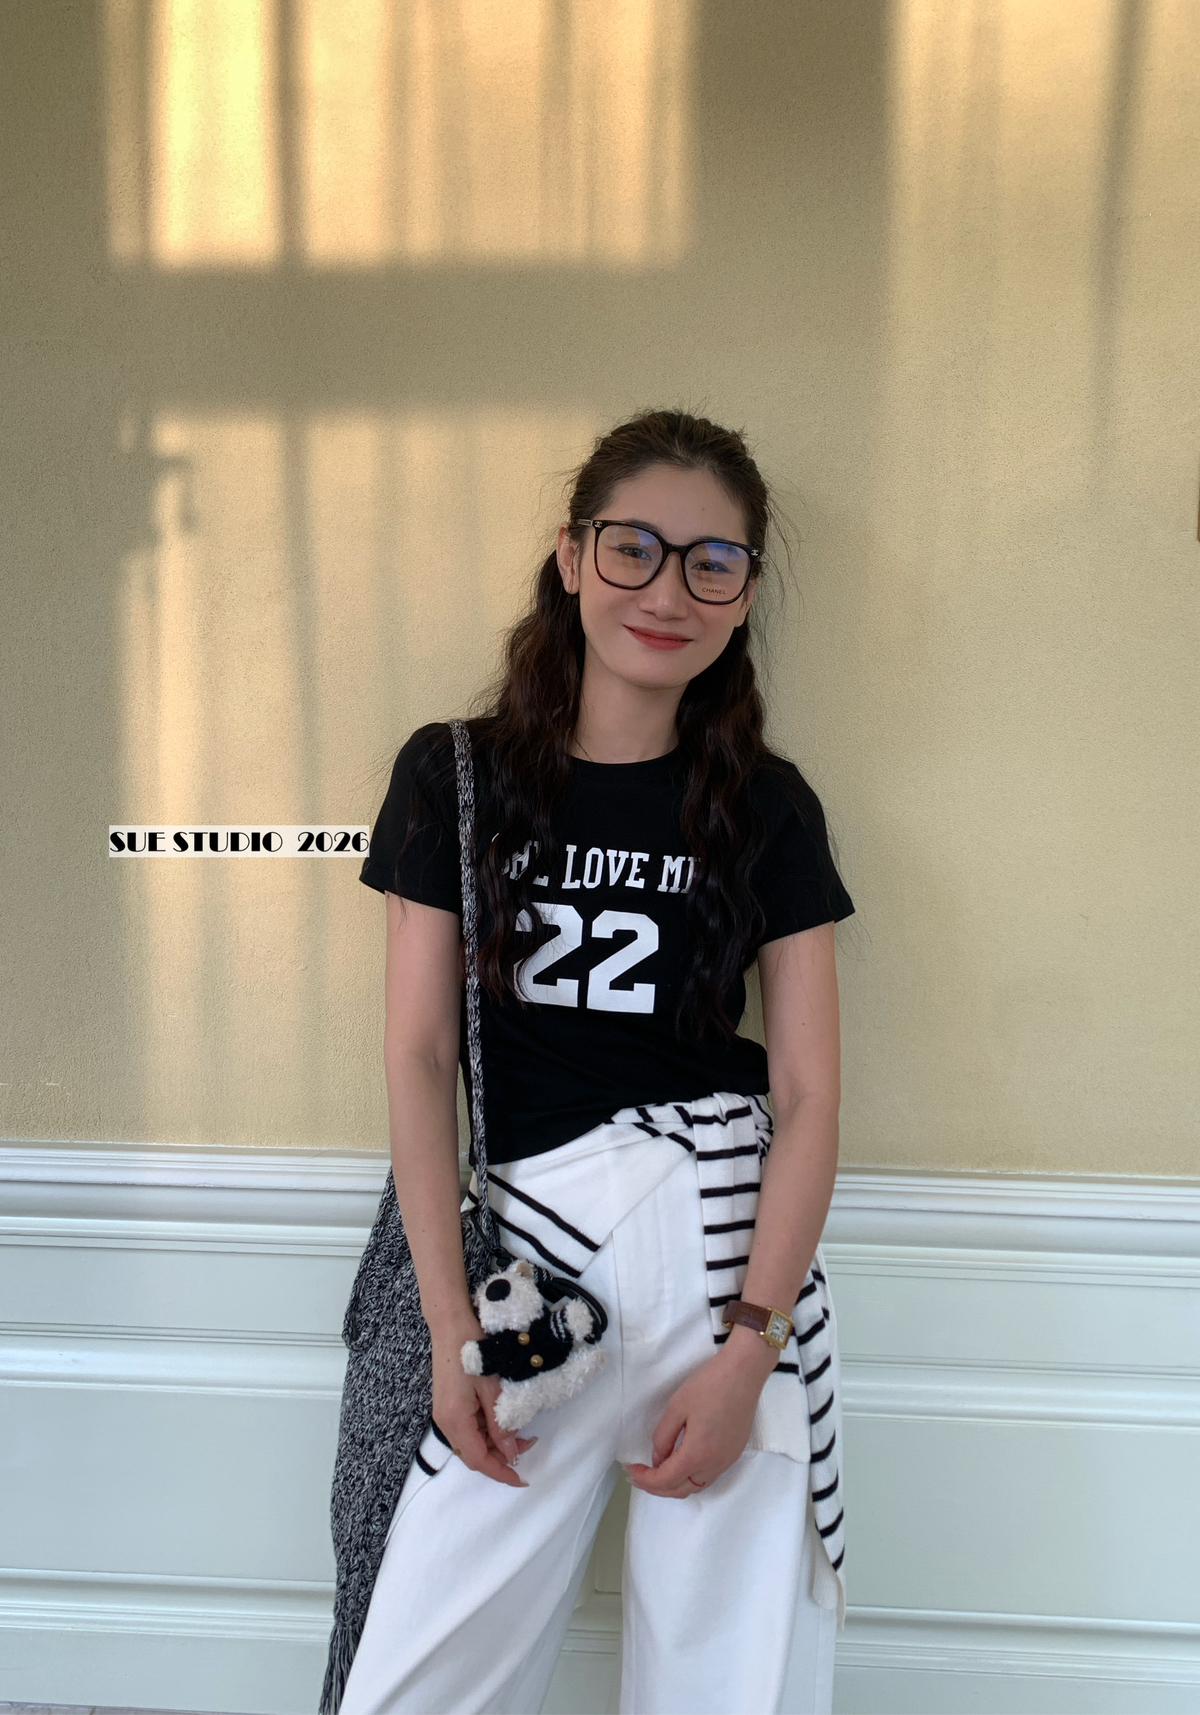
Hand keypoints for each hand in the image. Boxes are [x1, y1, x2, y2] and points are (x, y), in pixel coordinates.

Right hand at [431, 1328, 538, 1486]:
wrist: (450, 1324)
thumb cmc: (473, 1350)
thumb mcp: (492, 1389)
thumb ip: (501, 1424)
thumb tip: (511, 1453)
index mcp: (455, 1421)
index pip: (479, 1460)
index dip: (501, 1473)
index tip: (522, 1479)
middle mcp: (445, 1423)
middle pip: (473, 1455)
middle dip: (501, 1458)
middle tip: (529, 1445)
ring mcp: (444, 1414)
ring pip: (471, 1443)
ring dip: (494, 1445)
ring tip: (521, 1434)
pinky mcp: (448, 1405)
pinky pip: (467, 1429)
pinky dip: (486, 1432)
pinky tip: (502, 1422)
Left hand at [623, 1347, 766, 1498]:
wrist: (744, 1373)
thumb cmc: (709, 1386)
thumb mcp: (677, 1407)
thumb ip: (663, 1437)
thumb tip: (658, 1459)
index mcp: (697, 1455)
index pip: (666, 1480)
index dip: (645, 1479)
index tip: (630, 1469)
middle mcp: (714, 1465)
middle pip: (681, 1490)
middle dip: (657, 1487)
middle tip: (639, 1475)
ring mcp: (727, 1461)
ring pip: (696, 1486)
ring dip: (675, 1484)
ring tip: (657, 1471)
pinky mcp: (734, 1453)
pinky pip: (708, 1476)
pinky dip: (690, 1476)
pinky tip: (680, 1462)